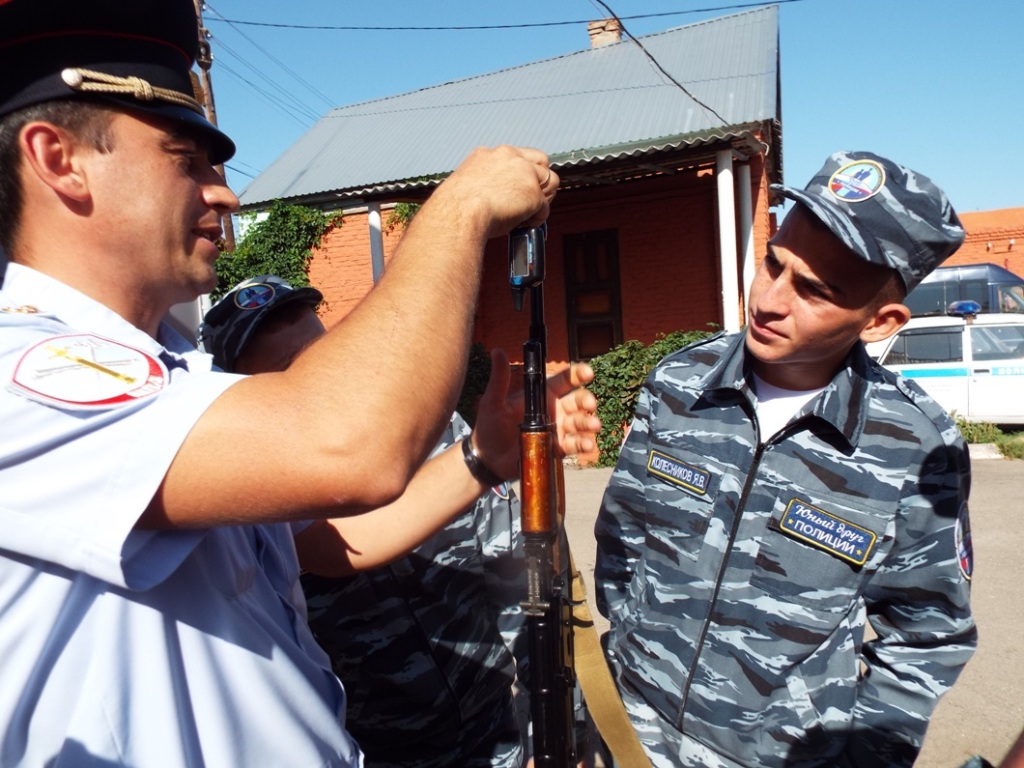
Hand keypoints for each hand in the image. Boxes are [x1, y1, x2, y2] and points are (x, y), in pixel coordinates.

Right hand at [439, 146, 558, 238]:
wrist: (458, 214)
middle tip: (531, 199)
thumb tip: (495, 195)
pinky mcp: (533, 193)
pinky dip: (537, 219)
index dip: (522, 172)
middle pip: (541, 162)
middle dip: (540, 180)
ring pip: (551, 181)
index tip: (518, 186)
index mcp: (489, 154)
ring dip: (544, 198)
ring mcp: (525, 173)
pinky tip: (524, 224)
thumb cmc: (456, 207)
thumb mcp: (469, 183)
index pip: (518, 155)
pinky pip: (544, 208)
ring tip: (529, 213)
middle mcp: (510, 157)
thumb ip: (487, 182)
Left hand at [471, 349, 600, 480]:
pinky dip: (582, 444)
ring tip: (593, 425)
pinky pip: (573, 444)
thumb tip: (497, 351)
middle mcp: (553, 410)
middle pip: (576, 400)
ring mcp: (557, 429)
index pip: (563, 380)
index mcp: (541, 394)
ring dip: (587, 422)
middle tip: (590, 403)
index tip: (588, 372)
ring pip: (578, 422)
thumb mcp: (493, 401)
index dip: (577, 374)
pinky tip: (587, 445)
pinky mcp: (556, 448)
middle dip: (585, 400)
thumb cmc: (489, 426)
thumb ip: (499, 379)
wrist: (487, 458)